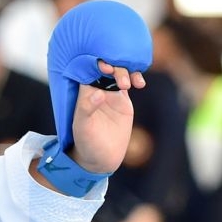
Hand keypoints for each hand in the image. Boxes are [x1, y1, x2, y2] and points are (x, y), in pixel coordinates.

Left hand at [68, 59, 146, 173]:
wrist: (101, 158)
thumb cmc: (85, 141)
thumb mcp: (82, 126)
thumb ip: (87, 108)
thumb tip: (98, 92)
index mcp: (84, 92)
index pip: (89, 70)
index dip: (96, 64)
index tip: (105, 67)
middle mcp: (97, 88)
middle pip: (106, 68)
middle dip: (114, 67)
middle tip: (119, 78)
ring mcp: (111, 93)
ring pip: (119, 73)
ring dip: (125, 72)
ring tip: (129, 84)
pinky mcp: (123, 101)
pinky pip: (130, 83)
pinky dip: (135, 79)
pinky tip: (140, 83)